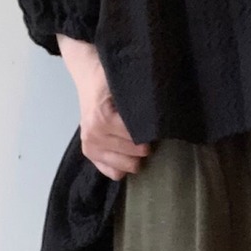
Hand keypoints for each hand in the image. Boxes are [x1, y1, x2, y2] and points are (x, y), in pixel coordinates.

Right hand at [57, 34, 152, 180]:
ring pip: (124, 167)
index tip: (154, 127)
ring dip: (135, 157)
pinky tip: (127, 154)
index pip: (137, 139)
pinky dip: (122, 166)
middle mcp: (93, 135)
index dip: (150, 134)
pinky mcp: (88, 153)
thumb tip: (161, 119)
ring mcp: (89, 146)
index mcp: (102, 119)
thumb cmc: (110, 81)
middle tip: (146, 134)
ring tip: (137, 143)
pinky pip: (112, 172)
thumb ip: (141, 104)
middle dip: (144, 146)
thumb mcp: (127, 86)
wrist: (89, 78)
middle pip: (133, 155)